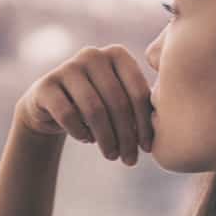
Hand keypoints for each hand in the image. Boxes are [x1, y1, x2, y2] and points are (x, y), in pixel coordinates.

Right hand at [14, 44, 153, 165]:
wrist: (51, 106)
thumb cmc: (97, 105)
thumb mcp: (120, 101)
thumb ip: (140, 106)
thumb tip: (169, 129)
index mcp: (117, 54)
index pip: (137, 91)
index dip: (145, 124)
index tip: (147, 148)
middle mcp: (92, 55)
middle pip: (117, 102)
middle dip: (126, 136)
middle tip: (129, 160)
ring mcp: (66, 67)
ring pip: (94, 110)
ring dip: (106, 139)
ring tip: (112, 156)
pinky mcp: (46, 85)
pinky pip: (68, 115)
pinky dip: (81, 133)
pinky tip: (86, 140)